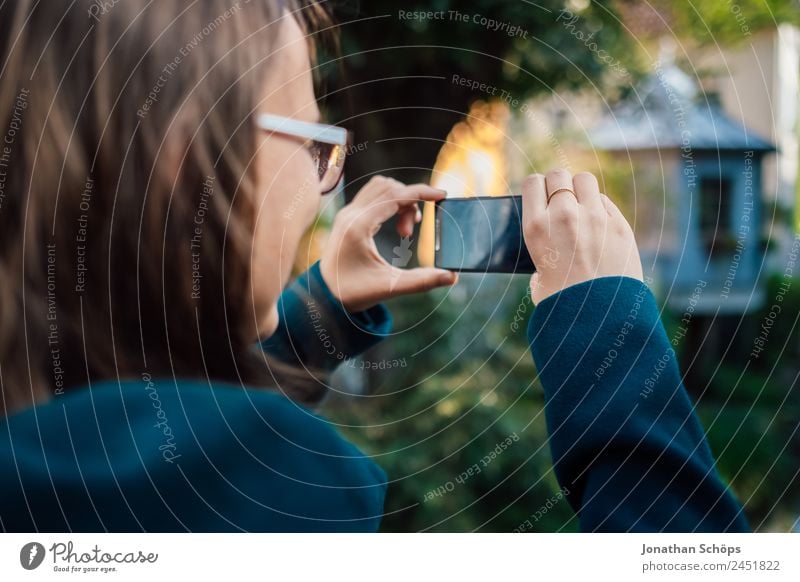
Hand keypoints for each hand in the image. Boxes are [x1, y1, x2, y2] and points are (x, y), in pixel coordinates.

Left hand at [320, 176, 457, 311]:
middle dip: (410, 202)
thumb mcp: (389, 288)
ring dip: (400, 200)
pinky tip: (396, 226)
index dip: (421, 193)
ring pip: (380, 188)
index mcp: (358, 227)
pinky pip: (374, 196)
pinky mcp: (348, 217)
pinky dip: (391, 203)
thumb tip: (452, 277)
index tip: (441, 195)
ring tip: (405, 231)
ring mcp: (347, 213)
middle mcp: (351, 214)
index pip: (394, 196)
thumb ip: (421, 282)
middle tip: (411, 232)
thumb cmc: (352, 292)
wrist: (324, 295)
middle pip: (389, 186)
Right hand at [521, 169, 643, 304]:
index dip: (536, 187)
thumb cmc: (562, 303)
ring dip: (580, 189)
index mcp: (536, 228)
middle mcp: (563, 216)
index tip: (539, 195)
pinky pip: (605, 202)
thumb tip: (547, 241)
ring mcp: (594, 218)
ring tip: (581, 205)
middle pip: (558, 175)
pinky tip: (598, 225)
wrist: (598, 320)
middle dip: (557, 184)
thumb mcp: (536, 275)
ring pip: (585, 180)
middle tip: (560, 199)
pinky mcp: (619, 225)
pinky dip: (600, 208)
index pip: (532, 183)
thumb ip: (540, 249)